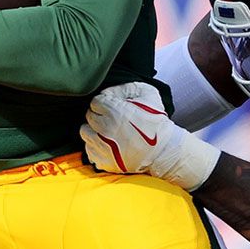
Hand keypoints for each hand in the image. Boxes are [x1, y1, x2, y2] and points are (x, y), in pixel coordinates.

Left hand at [81, 82, 221, 190]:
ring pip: (85, 132)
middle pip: (89, 116)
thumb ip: (124, 88)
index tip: (113, 108)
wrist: (164, 151)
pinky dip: (96, 146)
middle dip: (99, 116)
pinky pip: (89, 150)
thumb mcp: (147, 94)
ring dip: (94, 131)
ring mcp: (101, 146)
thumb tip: (107, 92)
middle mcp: (105, 128)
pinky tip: (108, 145)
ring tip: (108, 133)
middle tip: (113, 120)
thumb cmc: (156, 123)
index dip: (105, 103)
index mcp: (114, 111)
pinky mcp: (102, 160)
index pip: (95, 102)